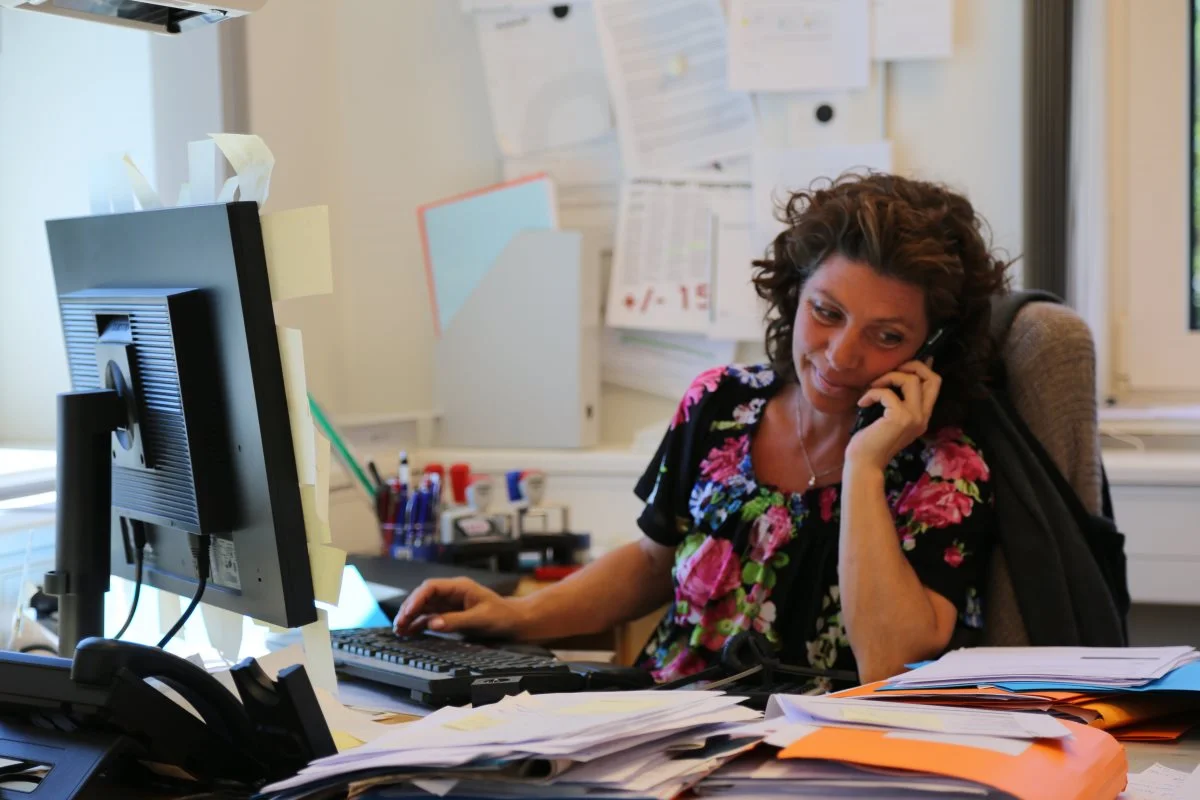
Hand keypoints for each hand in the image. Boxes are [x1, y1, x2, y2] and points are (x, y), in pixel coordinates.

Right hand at [392, 577, 525, 637]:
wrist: (514, 622)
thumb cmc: (502, 616)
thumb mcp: (480, 619)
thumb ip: (456, 621)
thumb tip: (433, 623)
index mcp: (459, 587)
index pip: (431, 587)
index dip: (417, 599)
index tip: (408, 612)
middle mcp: (452, 593)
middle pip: (424, 596)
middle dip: (409, 608)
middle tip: (399, 624)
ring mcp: (450, 604)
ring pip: (424, 607)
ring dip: (411, 617)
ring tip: (399, 630)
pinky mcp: (450, 615)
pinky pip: (430, 617)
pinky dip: (419, 624)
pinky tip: (409, 632)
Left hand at [845, 360, 941, 471]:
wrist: (864, 464)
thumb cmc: (871, 441)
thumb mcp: (888, 418)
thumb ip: (896, 400)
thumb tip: (896, 376)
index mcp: (922, 416)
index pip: (935, 385)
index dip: (923, 368)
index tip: (903, 364)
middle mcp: (922, 417)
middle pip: (932, 379)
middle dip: (912, 365)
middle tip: (890, 370)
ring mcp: (914, 418)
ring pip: (911, 381)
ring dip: (888, 377)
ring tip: (872, 386)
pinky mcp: (900, 418)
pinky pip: (887, 393)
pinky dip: (872, 393)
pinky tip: (862, 402)